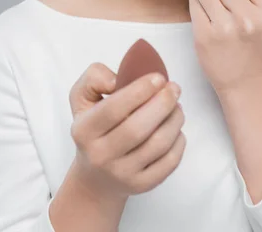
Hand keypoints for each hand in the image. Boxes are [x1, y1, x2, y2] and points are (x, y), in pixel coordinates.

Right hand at [69, 64, 185, 200]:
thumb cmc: (94, 127)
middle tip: (174, 88)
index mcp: (84, 130)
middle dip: (163, 104)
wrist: (95, 177)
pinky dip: (179, 141)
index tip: (159, 77)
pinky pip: (169, 162)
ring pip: (158, 145)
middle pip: (138, 129)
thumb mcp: (82, 97)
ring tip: (177, 106)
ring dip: (174, 120)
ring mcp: (122, 174)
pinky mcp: (141, 185)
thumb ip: (95, 78)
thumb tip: (118, 80)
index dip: (140, 90)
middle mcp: (100, 155)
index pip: (114, 109)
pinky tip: (176, 128)